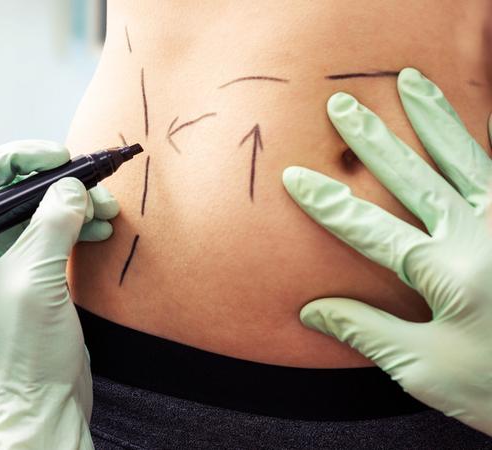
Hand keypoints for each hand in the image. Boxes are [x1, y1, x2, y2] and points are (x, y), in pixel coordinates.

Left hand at [0, 140, 118, 448]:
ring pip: (39, 212)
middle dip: (55, 182)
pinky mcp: (33, 275)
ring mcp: (6, 262)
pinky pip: (54, 234)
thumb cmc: (23, 350)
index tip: (57, 156)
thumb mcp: (36, 277)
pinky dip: (78, 225)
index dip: (16, 158)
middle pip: (13, 192)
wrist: (43, 402)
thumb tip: (73, 186)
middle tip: (91, 181)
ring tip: (106, 208)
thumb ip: (52, 223)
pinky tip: (101, 226)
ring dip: (74, 204)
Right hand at [283, 68, 491, 434]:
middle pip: (415, 177)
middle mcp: (479, 237)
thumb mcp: (424, 368)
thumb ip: (366, 331)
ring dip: (434, 118)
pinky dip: (491, 141)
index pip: (369, 228)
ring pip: (465, 158)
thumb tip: (311, 310)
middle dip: (373, 140)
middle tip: (343, 105)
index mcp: (445, 273)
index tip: (294, 176)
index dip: (327, 202)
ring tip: (410, 81)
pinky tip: (483, 116)